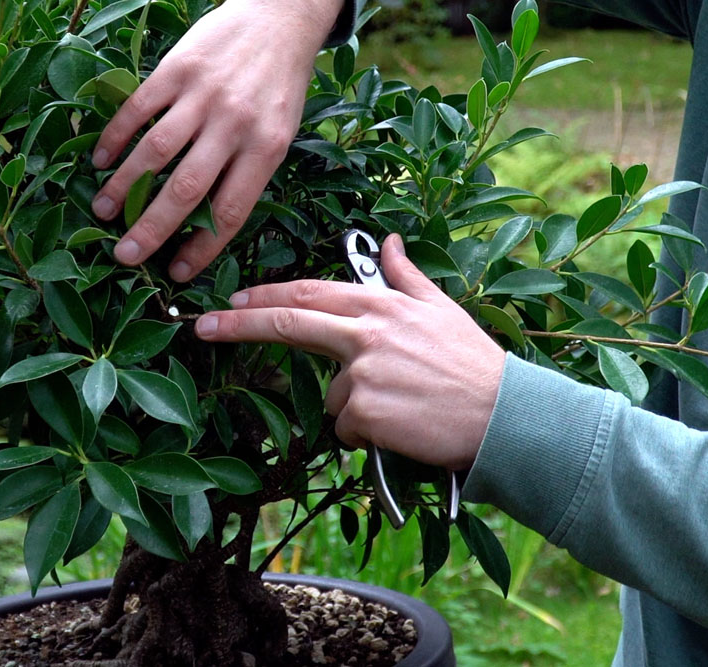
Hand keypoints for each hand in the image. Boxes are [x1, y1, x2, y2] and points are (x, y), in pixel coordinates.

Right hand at [90, 0, 342, 281]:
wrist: (280, 18)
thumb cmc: (279, 87)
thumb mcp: (279, 134)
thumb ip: (246, 172)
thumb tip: (206, 224)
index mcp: (266, 149)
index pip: (229, 211)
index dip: (200, 247)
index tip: (176, 272)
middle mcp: (234, 124)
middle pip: (186, 189)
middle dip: (152, 229)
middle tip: (124, 255)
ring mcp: (203, 95)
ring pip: (155, 151)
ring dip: (123, 186)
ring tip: (102, 212)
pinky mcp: (177, 68)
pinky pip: (139, 108)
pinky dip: (116, 137)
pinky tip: (101, 161)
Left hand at [194, 234, 506, 469]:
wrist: (504, 415)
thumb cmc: (473, 364)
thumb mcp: (441, 309)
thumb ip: (406, 276)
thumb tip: (389, 242)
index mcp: (381, 305)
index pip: (310, 293)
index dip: (266, 294)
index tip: (232, 297)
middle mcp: (366, 333)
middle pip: (289, 323)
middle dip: (238, 322)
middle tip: (203, 327)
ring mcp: (363, 373)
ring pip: (332, 395)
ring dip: (355, 406)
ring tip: (403, 407)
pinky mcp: (365, 413)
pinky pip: (348, 428)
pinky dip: (367, 434)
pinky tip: (402, 427)